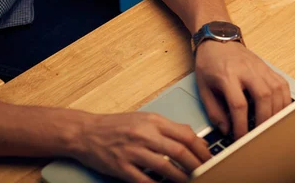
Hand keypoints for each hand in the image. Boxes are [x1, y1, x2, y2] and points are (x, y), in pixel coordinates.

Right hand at [73, 112, 210, 182]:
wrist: (86, 132)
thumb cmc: (117, 125)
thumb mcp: (146, 118)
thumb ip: (169, 127)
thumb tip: (193, 136)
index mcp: (153, 121)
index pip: (185, 134)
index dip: (201, 148)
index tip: (209, 157)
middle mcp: (144, 134)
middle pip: (179, 151)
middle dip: (196, 164)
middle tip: (204, 172)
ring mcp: (132, 151)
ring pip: (164, 167)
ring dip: (180, 177)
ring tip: (189, 181)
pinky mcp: (121, 167)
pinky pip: (144, 180)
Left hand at [194, 41, 290, 139]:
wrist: (218, 39)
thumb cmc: (209, 63)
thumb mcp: (203, 88)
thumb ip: (214, 111)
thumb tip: (227, 130)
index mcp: (227, 75)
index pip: (238, 104)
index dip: (241, 124)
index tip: (240, 137)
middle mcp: (246, 70)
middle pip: (263, 96)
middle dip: (264, 119)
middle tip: (259, 134)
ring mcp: (260, 68)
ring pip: (276, 90)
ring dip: (276, 111)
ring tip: (270, 126)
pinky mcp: (268, 67)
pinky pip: (282, 84)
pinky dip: (284, 100)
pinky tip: (280, 111)